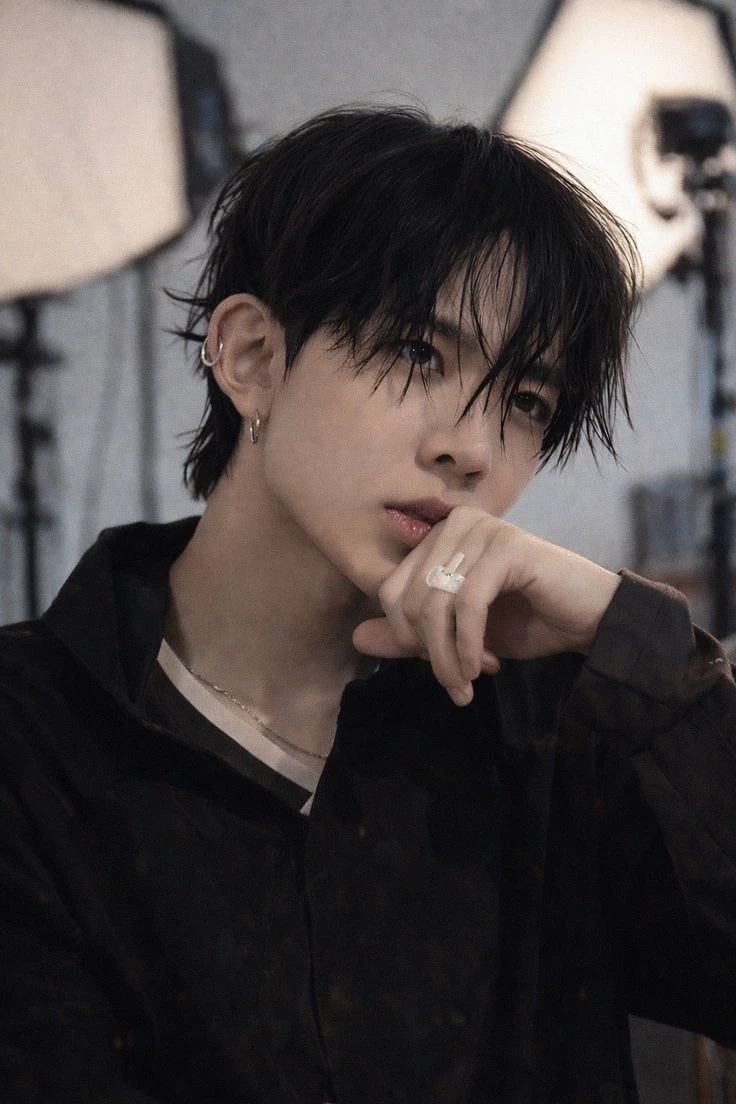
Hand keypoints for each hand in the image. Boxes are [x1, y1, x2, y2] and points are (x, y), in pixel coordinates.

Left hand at [352, 507, 620, 705]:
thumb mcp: (459, 636)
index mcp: (439, 538)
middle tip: (458, 683)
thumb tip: (357, 638)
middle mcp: (456, 524)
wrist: (591, 620)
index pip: (390, 591)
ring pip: (435, 604)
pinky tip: (483, 666)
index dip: (406, 638)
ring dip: (448, 656)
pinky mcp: (508, 546)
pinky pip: (467, 603)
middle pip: (408, 598)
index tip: (444, 668)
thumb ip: (411, 636)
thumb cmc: (527, 622)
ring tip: (468, 683)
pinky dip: (468, 643)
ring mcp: (483, 530)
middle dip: (428, 652)